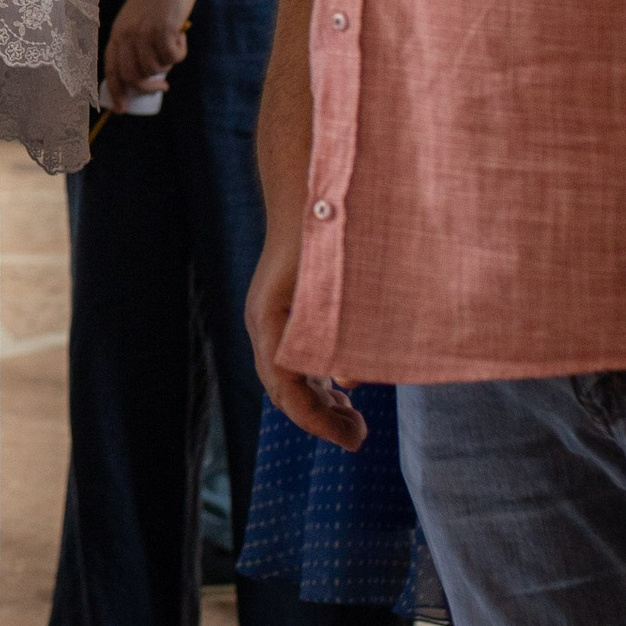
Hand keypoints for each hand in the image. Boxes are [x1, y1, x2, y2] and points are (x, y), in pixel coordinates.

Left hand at [103, 0, 198, 103]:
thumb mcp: (137, 19)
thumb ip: (135, 42)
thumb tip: (145, 74)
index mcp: (117, 32)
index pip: (110, 68)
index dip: (115, 91)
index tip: (122, 108)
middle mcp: (127, 34)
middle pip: (132, 75)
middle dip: (147, 87)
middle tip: (162, 85)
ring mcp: (144, 33)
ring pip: (154, 69)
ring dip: (167, 64)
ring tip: (173, 47)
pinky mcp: (163, 31)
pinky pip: (172, 58)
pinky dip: (179, 53)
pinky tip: (180, 37)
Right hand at [245, 224, 366, 450]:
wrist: (309, 184)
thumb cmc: (328, 229)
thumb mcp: (343, 285)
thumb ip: (347, 333)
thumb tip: (352, 382)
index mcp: (271, 318)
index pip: (286, 389)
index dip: (317, 421)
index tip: (352, 442)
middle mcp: (264, 322)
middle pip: (284, 389)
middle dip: (321, 418)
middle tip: (360, 437)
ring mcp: (271, 316)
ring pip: (289, 375)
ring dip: (320, 401)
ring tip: (355, 420)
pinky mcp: (284, 309)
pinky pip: (295, 357)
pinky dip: (319, 379)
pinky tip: (345, 387)